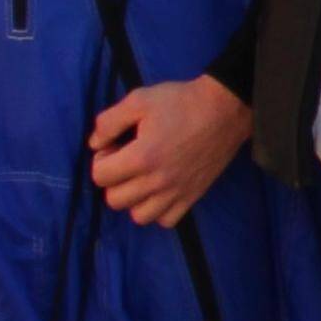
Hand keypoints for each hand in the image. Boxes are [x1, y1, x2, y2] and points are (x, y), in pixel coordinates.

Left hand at [87, 76, 250, 229]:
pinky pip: (166, 221)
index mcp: (141, 157)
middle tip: (127, 161)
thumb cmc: (180, 102)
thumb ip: (108, 121)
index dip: (101, 159)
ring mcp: (176, 192)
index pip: (99, 176)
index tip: (116, 146)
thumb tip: (95, 143)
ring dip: (134, 199)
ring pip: (139, 216)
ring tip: (142, 179)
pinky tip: (161, 190)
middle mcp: (157, 181)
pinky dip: (159, 210)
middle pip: (114, 200)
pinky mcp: (192, 196)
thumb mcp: (139, 99)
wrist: (225, 109)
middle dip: (114, 180)